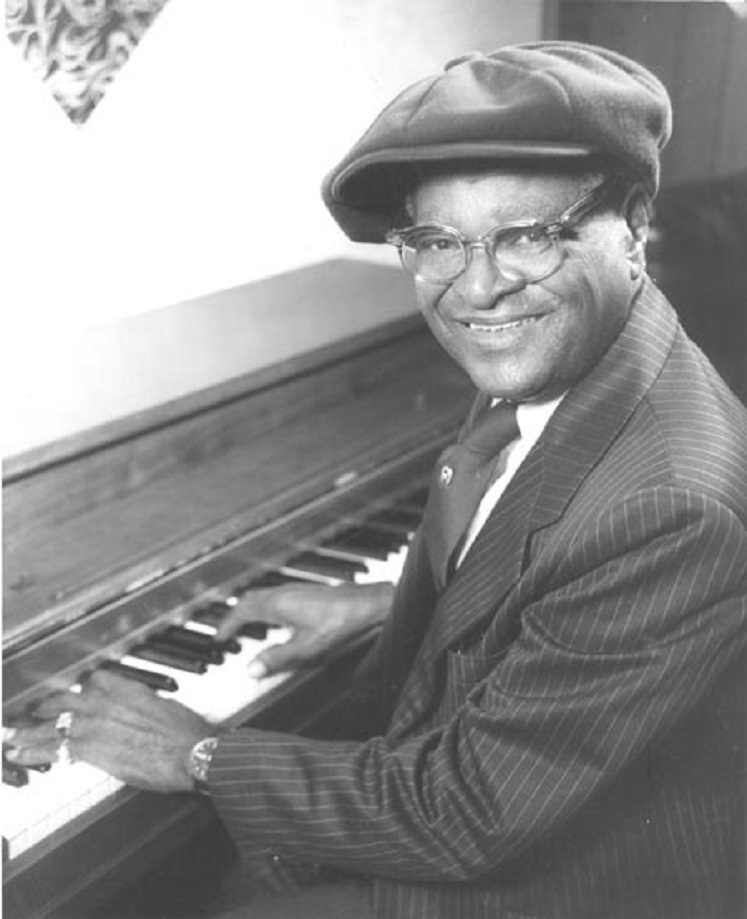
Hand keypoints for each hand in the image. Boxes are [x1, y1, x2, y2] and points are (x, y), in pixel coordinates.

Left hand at [4, 670, 209, 792]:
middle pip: (65, 701)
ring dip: (28, 731)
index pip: (92, 681)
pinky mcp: (91, 748)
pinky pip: (54, 748)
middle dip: (43, 709)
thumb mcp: (167, 709)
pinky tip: (20, 753)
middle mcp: (107, 702)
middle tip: (27, 715)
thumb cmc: (186, 735)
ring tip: (11, 736)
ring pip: (53, 725)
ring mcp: (97, 724)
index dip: (77, 690)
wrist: (190, 751)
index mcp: (127, 689)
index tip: (69, 696)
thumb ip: (146, 708)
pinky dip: (33, 750)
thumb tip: (146, 715)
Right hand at [215, 581, 392, 677]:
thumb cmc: (339, 622)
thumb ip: (276, 658)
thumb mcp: (305, 647)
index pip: (241, 611)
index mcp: (277, 604)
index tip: (219, 638)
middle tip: (227, 631)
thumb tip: (251, 669)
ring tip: (245, 625)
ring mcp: (294, 589)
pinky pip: (274, 595)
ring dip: (249, 609)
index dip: (227, 625)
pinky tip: (274, 618)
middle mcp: (283, 592)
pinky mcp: (305, 591)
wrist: (365, 604)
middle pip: (248, 600)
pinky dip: (264, 606)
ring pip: (261, 595)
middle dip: (234, 615)